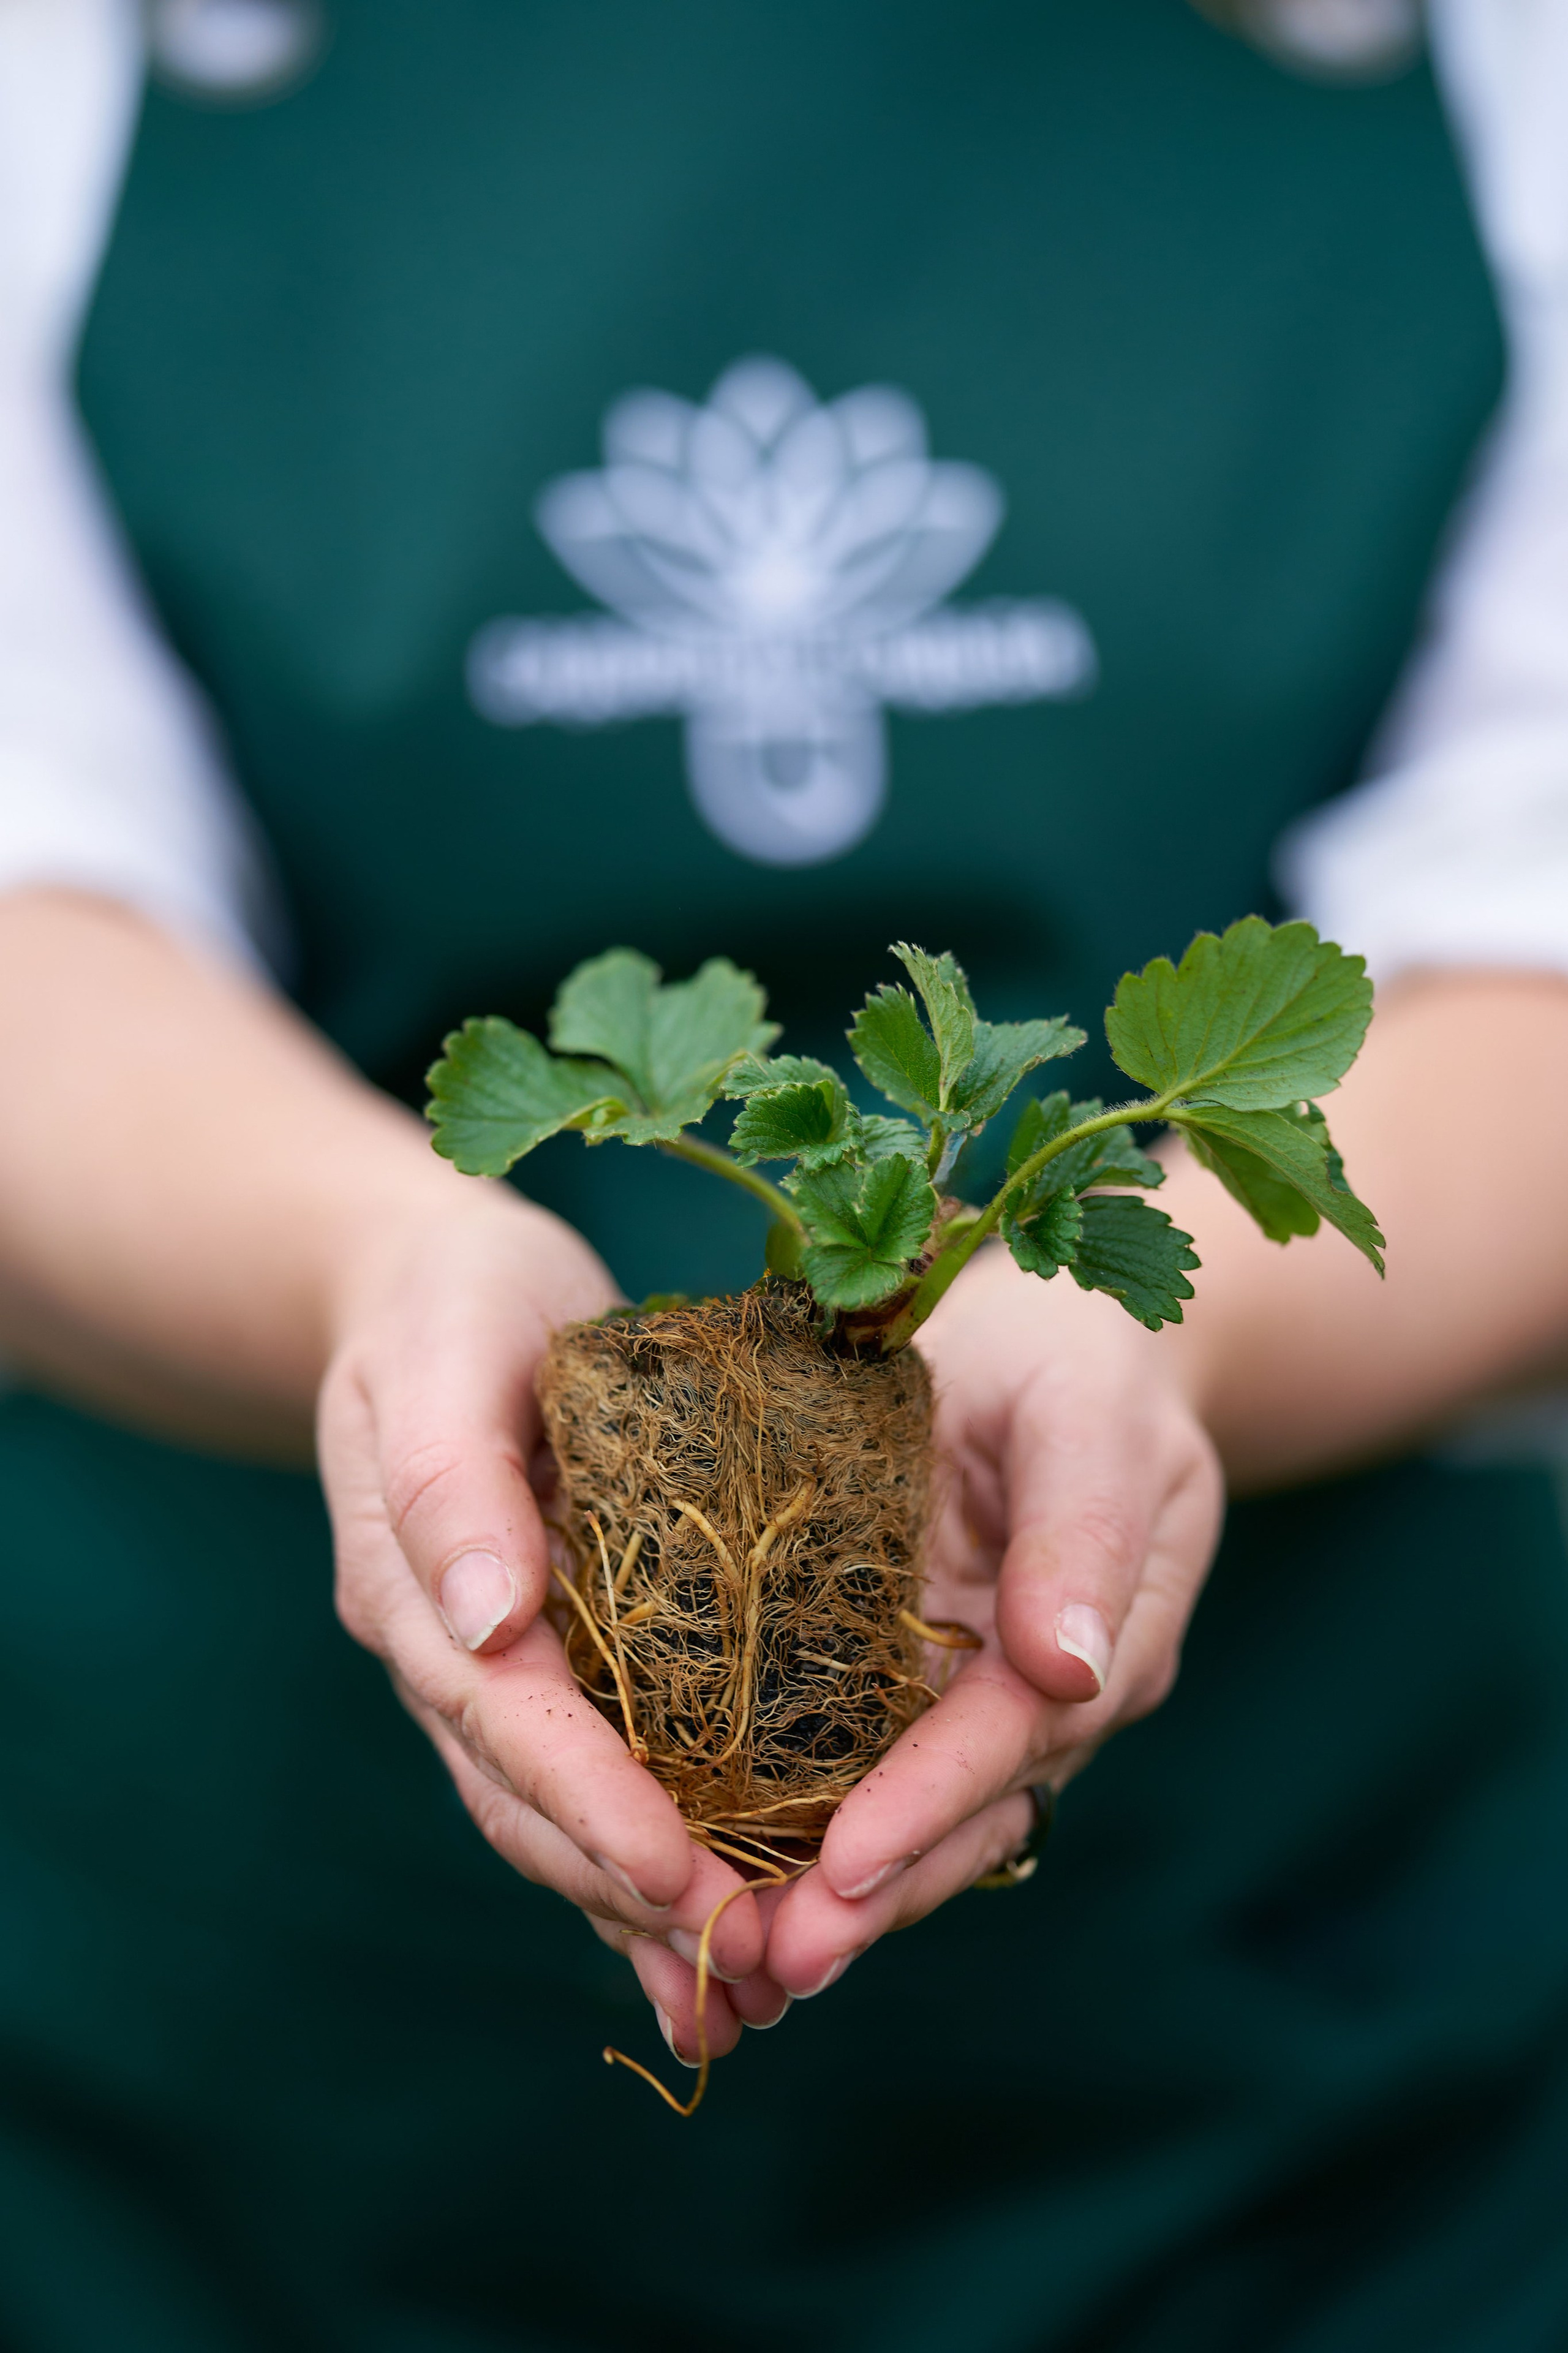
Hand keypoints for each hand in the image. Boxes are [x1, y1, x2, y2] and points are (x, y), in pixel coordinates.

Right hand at [316, 1185, 785, 2053]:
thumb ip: (449, 1477)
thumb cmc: (450, 1298)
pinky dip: (649, 1857)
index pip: (505, 1718)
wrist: (436, 1284)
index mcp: (414, 1585)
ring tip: (750, 1994)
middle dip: (632, 1889)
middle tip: (749, 1968)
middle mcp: (453, 1648)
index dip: (589, 1803)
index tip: (676, 1876)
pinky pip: (600, 1773)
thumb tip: (481, 1616)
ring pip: (564, 1814)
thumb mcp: (442, 1349)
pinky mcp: (558, 1654)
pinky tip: (720, 1928)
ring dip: (645, 1908)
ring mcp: (498, 1664)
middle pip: (533, 1800)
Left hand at [760, 1242, 1223, 2001]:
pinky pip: (863, 1769)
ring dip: (841, 1894)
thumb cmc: (1079, 1358)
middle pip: (964, 1813)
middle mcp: (1042, 1692)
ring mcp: (978, 1696)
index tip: (849, 1865)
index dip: (931, 1803)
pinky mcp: (912, 1680)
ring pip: (917, 1818)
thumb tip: (1067, 1669)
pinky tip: (732, 1883)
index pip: (1012, 1735)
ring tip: (746, 1960)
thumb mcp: (1090, 1411)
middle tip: (777, 1960)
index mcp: (1103, 1634)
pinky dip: (808, 1832)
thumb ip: (1084, 1529)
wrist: (1051, 1344)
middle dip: (877, 1892)